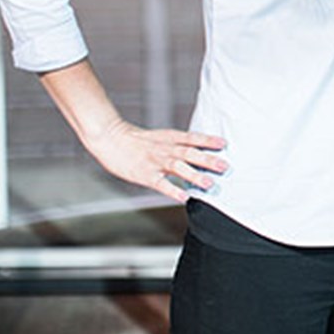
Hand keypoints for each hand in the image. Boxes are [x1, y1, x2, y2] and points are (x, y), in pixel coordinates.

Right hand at [82, 119, 227, 202]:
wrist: (109, 137)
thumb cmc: (134, 139)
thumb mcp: (159, 136)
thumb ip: (176, 144)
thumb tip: (196, 152)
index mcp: (168, 138)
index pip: (192, 138)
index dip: (208, 141)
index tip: (224, 144)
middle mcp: (164, 149)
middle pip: (189, 153)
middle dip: (208, 160)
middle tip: (224, 166)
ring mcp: (154, 162)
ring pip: (177, 167)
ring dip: (194, 176)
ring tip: (209, 184)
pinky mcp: (144, 174)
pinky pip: (160, 183)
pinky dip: (173, 190)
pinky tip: (184, 197)